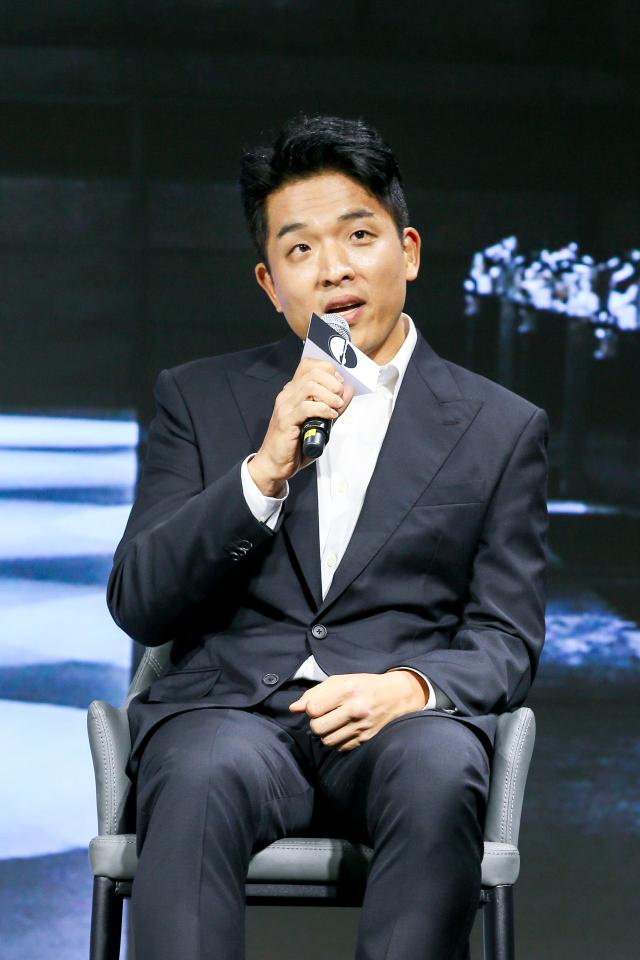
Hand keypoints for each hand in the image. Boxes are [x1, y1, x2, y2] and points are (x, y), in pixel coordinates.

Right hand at [249, 358, 354, 496]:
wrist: (274, 464)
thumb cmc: (296, 445)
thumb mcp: (320, 422)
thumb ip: (333, 406)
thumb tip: (348, 391)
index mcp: (293, 392)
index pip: (309, 365)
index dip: (328, 370)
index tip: (339, 384)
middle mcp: (287, 395)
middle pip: (313, 372)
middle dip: (332, 381)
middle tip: (340, 396)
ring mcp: (285, 407)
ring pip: (310, 386)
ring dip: (329, 394)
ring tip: (337, 406)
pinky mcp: (286, 420)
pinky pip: (306, 407)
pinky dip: (323, 409)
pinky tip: (330, 416)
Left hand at [288, 671, 427, 751]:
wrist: (396, 696)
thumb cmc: (364, 685)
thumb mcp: (341, 680)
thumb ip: (316, 692)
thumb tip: (294, 708)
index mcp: (347, 690)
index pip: (313, 708)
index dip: (310, 708)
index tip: (318, 705)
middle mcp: (355, 709)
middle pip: (317, 727)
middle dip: (315, 723)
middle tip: (323, 716)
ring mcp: (362, 726)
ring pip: (327, 741)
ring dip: (325, 733)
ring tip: (333, 724)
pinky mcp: (366, 739)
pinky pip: (340, 747)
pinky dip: (337, 741)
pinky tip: (342, 730)